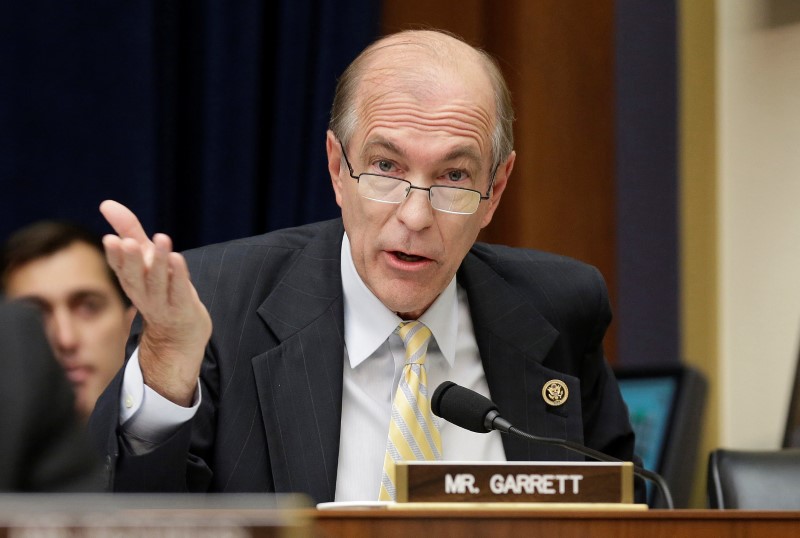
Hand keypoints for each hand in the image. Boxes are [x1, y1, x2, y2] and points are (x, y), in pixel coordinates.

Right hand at [100, 200, 211, 405]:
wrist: (179, 331)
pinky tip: (179, 259)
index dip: (115, 255)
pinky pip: (179, 291)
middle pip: (134, 276)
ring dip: (159, 261)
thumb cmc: (159, 286)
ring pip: (158, 282)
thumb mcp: (144, 257)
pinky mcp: (181, 308)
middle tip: (127, 241)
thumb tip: (106, 203)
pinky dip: (178, 276)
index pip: (119, 267)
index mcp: (130, 280)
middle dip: (131, 259)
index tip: (111, 239)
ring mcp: (162, 302)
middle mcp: (142, 292)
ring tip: (161, 238)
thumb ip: (128, 229)